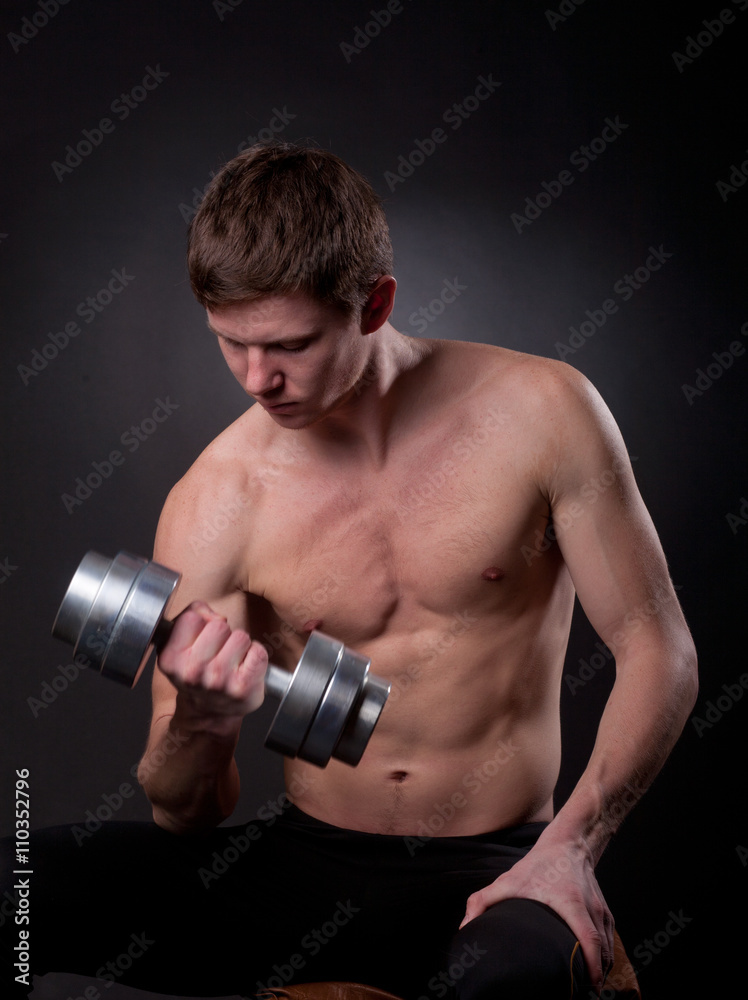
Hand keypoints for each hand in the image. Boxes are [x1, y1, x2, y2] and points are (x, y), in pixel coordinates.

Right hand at [157, 601, 267, 728]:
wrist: (208, 712)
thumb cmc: (197, 670)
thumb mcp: (180, 642)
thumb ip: (192, 614)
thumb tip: (214, 615)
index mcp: (171, 659)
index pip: (192, 618)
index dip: (201, 622)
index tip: (202, 636)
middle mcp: (192, 672)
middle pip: (219, 625)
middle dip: (223, 633)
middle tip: (218, 650)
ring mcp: (218, 681)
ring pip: (241, 636)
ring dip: (240, 644)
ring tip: (232, 659)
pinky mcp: (243, 688)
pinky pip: (258, 651)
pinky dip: (255, 655)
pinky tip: (245, 667)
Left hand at [459, 833, 614, 995]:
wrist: (568, 843)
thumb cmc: (538, 864)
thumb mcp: (508, 881)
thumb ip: (482, 901)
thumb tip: (465, 927)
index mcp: (571, 905)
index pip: (590, 941)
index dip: (592, 968)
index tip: (587, 988)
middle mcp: (591, 909)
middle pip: (604, 953)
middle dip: (597, 979)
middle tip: (584, 997)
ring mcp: (601, 911)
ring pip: (609, 949)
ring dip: (602, 972)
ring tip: (588, 990)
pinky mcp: (605, 911)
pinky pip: (610, 941)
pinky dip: (605, 959)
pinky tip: (596, 972)